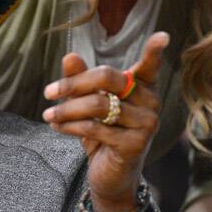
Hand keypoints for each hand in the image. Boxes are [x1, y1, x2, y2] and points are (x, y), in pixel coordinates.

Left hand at [42, 32, 168, 211]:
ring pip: (97, 105)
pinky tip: (57, 127)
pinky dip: (70, 126)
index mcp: (142, 88)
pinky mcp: (135, 144)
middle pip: (108, 78)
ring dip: (66, 109)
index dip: (155, 51)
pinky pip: (95, 128)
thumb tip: (69, 56)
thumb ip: (80, 80)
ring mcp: (146, 124)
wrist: (111, 176)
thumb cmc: (102, 134)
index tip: (163, 36)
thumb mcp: (89, 104)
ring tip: (48, 114)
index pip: (149, 67)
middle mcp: (150, 103)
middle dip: (73, 83)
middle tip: (48, 92)